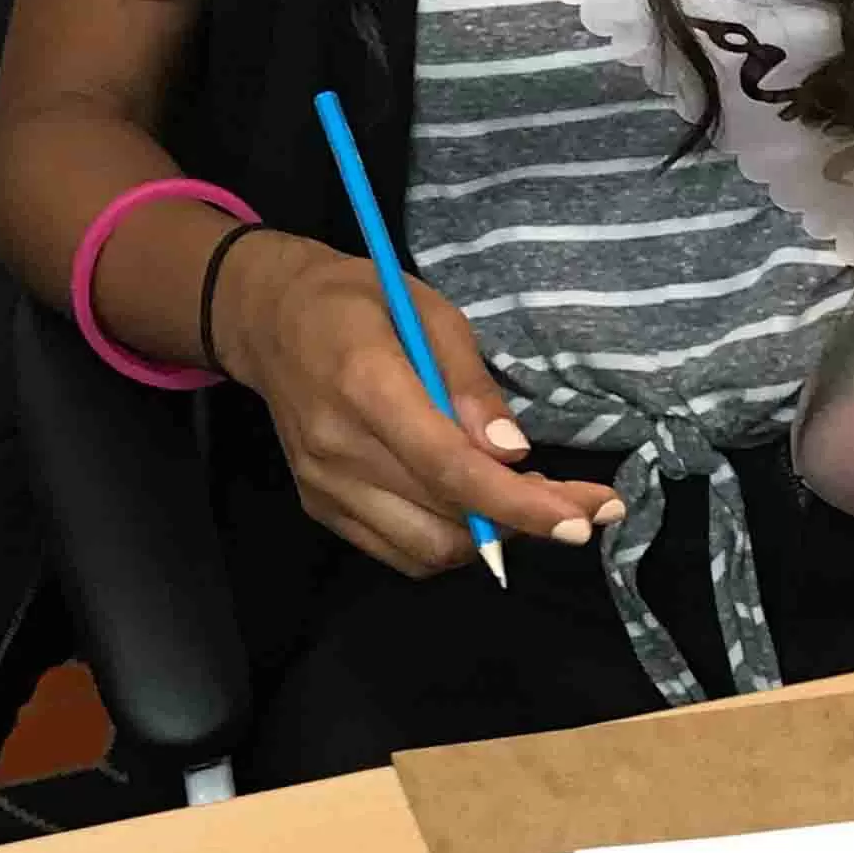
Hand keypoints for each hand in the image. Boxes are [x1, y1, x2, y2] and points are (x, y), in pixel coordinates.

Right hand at [216, 234, 623, 576]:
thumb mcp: (430, 310)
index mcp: (367, 386)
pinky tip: (471, 505)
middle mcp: (339, 449)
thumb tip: (514, 453)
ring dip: (487, 537)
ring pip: (426, 549)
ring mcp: (323, 486)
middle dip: (525, 521)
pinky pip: (398, 551)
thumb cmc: (359, 301)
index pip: (451, 468)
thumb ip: (471, 384)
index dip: (520, 504)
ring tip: (523, 500)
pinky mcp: (319, 507)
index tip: (582, 519)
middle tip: (578, 503)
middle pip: (446, 517)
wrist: (270, 319)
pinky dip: (447, 539)